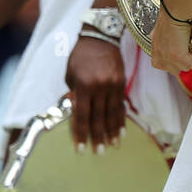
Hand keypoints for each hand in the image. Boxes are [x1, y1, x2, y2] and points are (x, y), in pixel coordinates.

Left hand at [64, 34, 127, 151]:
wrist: (100, 38)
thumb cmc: (80, 57)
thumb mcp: (70, 75)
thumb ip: (74, 94)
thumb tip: (76, 113)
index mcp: (83, 85)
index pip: (81, 115)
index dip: (80, 133)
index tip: (80, 148)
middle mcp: (99, 87)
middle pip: (98, 118)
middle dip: (97, 137)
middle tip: (98, 153)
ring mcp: (112, 85)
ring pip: (112, 114)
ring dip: (112, 132)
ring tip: (112, 146)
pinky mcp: (121, 83)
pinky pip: (120, 105)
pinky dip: (120, 120)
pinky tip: (121, 132)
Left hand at [150, 6, 191, 75]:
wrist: (174, 13)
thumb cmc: (170, 17)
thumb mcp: (161, 32)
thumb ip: (161, 41)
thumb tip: (165, 41)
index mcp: (154, 49)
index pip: (161, 65)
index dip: (172, 62)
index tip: (179, 57)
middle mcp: (158, 56)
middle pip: (173, 70)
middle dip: (181, 62)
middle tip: (186, 52)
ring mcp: (167, 57)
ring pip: (183, 68)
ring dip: (188, 58)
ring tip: (189, 46)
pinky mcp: (177, 57)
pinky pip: (189, 63)